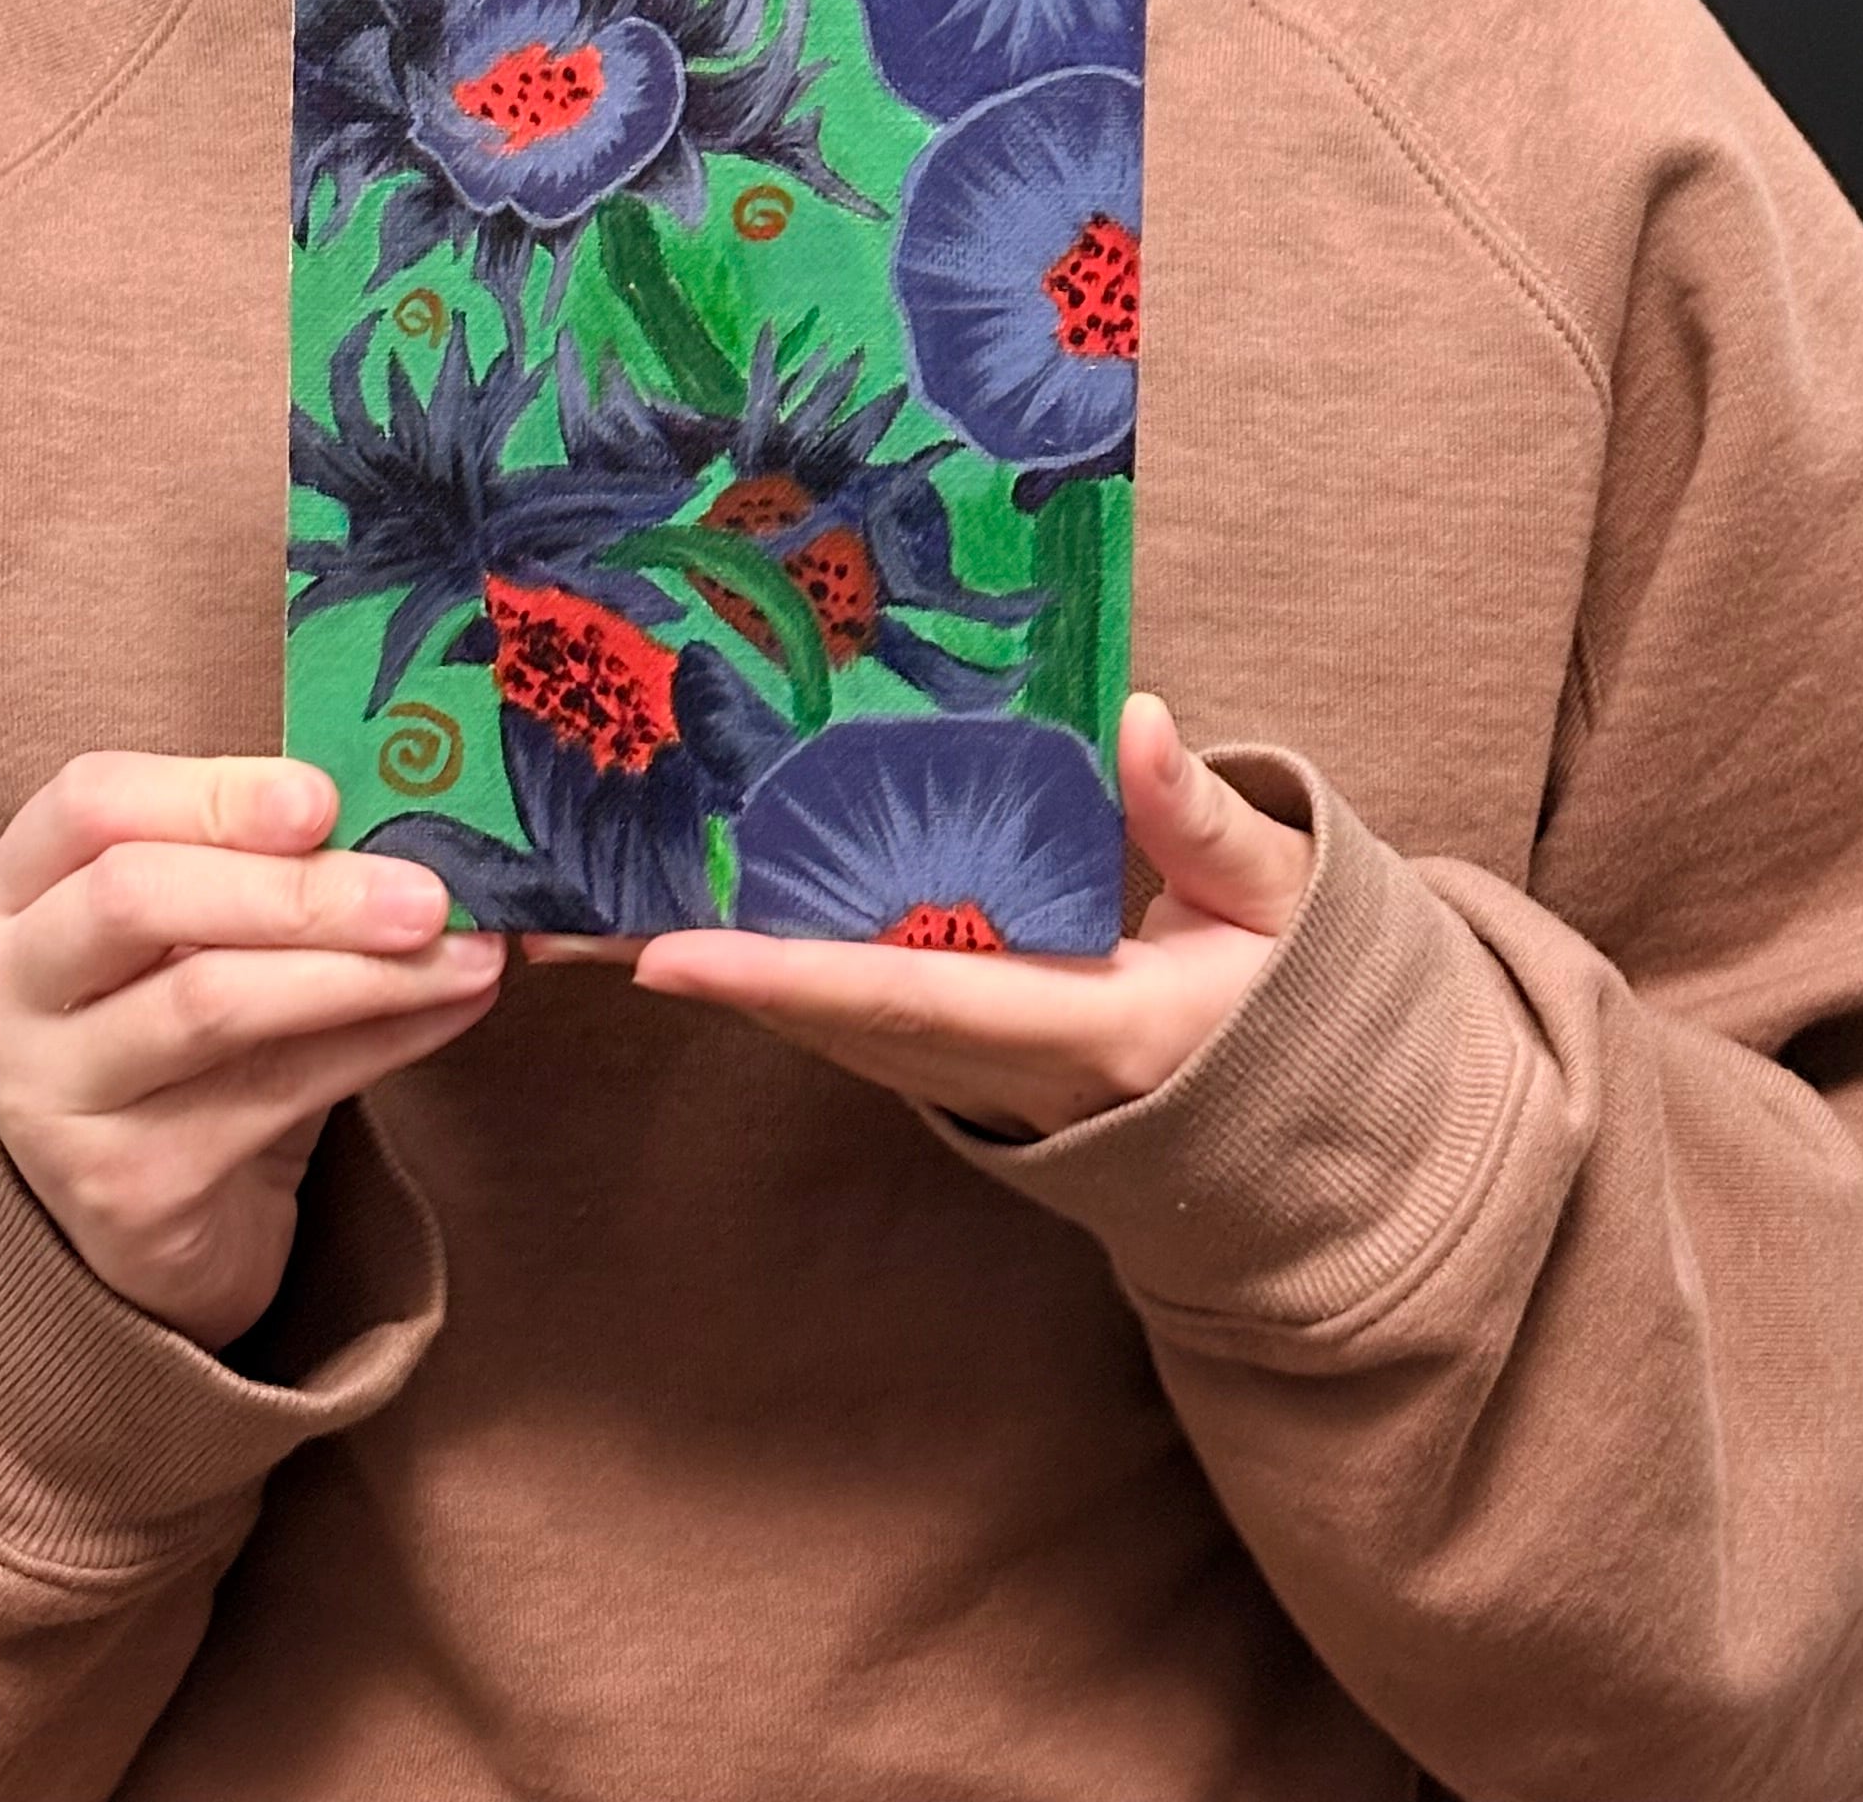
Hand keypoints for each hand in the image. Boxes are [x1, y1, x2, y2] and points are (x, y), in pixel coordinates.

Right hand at [0, 751, 503, 1348]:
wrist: (144, 1219)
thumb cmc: (177, 1028)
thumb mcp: (188, 926)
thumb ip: (263, 858)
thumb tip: (421, 806)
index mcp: (5, 892)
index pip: (90, 804)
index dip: (213, 793)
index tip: (325, 798)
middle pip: (136, 898)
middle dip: (296, 888)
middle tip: (425, 891)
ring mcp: (46, 1098)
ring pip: (208, 1004)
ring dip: (358, 971)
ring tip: (467, 951)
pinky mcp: (121, 1186)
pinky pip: (271, 1095)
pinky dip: (379, 1043)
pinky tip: (450, 1010)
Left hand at [611, 696, 1306, 1139]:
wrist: (1305, 1142)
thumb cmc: (1292, 1004)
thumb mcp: (1280, 909)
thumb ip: (1205, 824)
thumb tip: (1136, 721)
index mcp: (1083, 1029)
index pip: (911, 1001)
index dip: (787, 978)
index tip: (668, 954)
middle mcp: (1001, 1072)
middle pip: (820, 1020)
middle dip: (690, 969)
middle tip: (557, 916)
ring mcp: (971, 1081)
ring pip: (815, 1024)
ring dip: (702, 969)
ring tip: (579, 904)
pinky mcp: (956, 1066)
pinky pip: (841, 1018)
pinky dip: (757, 969)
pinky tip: (681, 912)